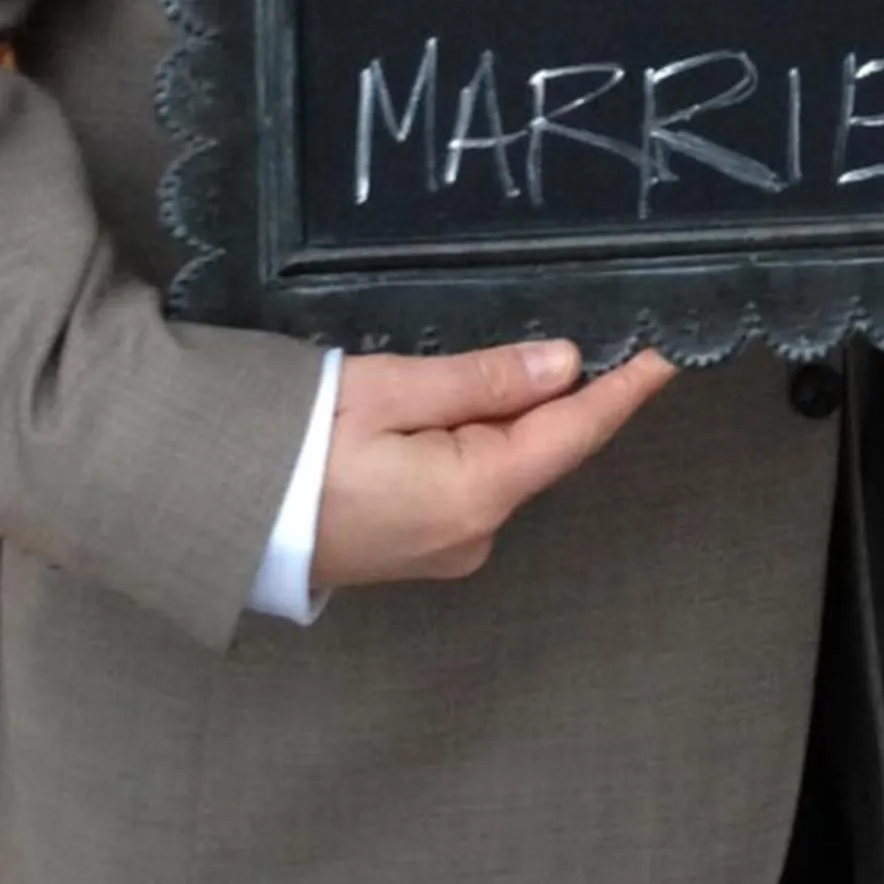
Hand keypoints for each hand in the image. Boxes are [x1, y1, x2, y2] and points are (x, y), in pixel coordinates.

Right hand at [313, 340, 674, 587]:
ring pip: (509, 465)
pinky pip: (476, 482)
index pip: (573, 433)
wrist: (214, 513)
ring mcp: (446, 547)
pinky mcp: (418, 546)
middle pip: (544, 449)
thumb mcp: (387, 389)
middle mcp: (474, 533)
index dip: (624, 391)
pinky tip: (486, 404)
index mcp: (475, 493)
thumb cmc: (293, 444)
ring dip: (525, 416)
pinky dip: (491, 441)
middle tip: (611, 335)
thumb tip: (564, 364)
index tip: (670, 355)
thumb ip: (480, 379)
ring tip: (544, 357)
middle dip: (574, 396)